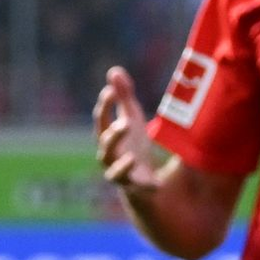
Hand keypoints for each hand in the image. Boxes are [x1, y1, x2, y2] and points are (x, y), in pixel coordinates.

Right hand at [93, 66, 157, 193]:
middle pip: (105, 145)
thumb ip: (124, 96)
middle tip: (126, 124)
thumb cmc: (133, 144)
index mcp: (109, 136)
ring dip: (122, 163)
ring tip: (133, 157)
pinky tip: (158, 184)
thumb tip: (114, 70)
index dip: (105, 106)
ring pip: (114, 170)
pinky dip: (146, 186)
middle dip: (114, 135)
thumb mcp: (132, 118)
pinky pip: (137, 189)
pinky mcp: (134, 188)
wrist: (141, 180)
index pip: (102, 120)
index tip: (111, 91)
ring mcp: (120, 173)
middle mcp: (109, 155)